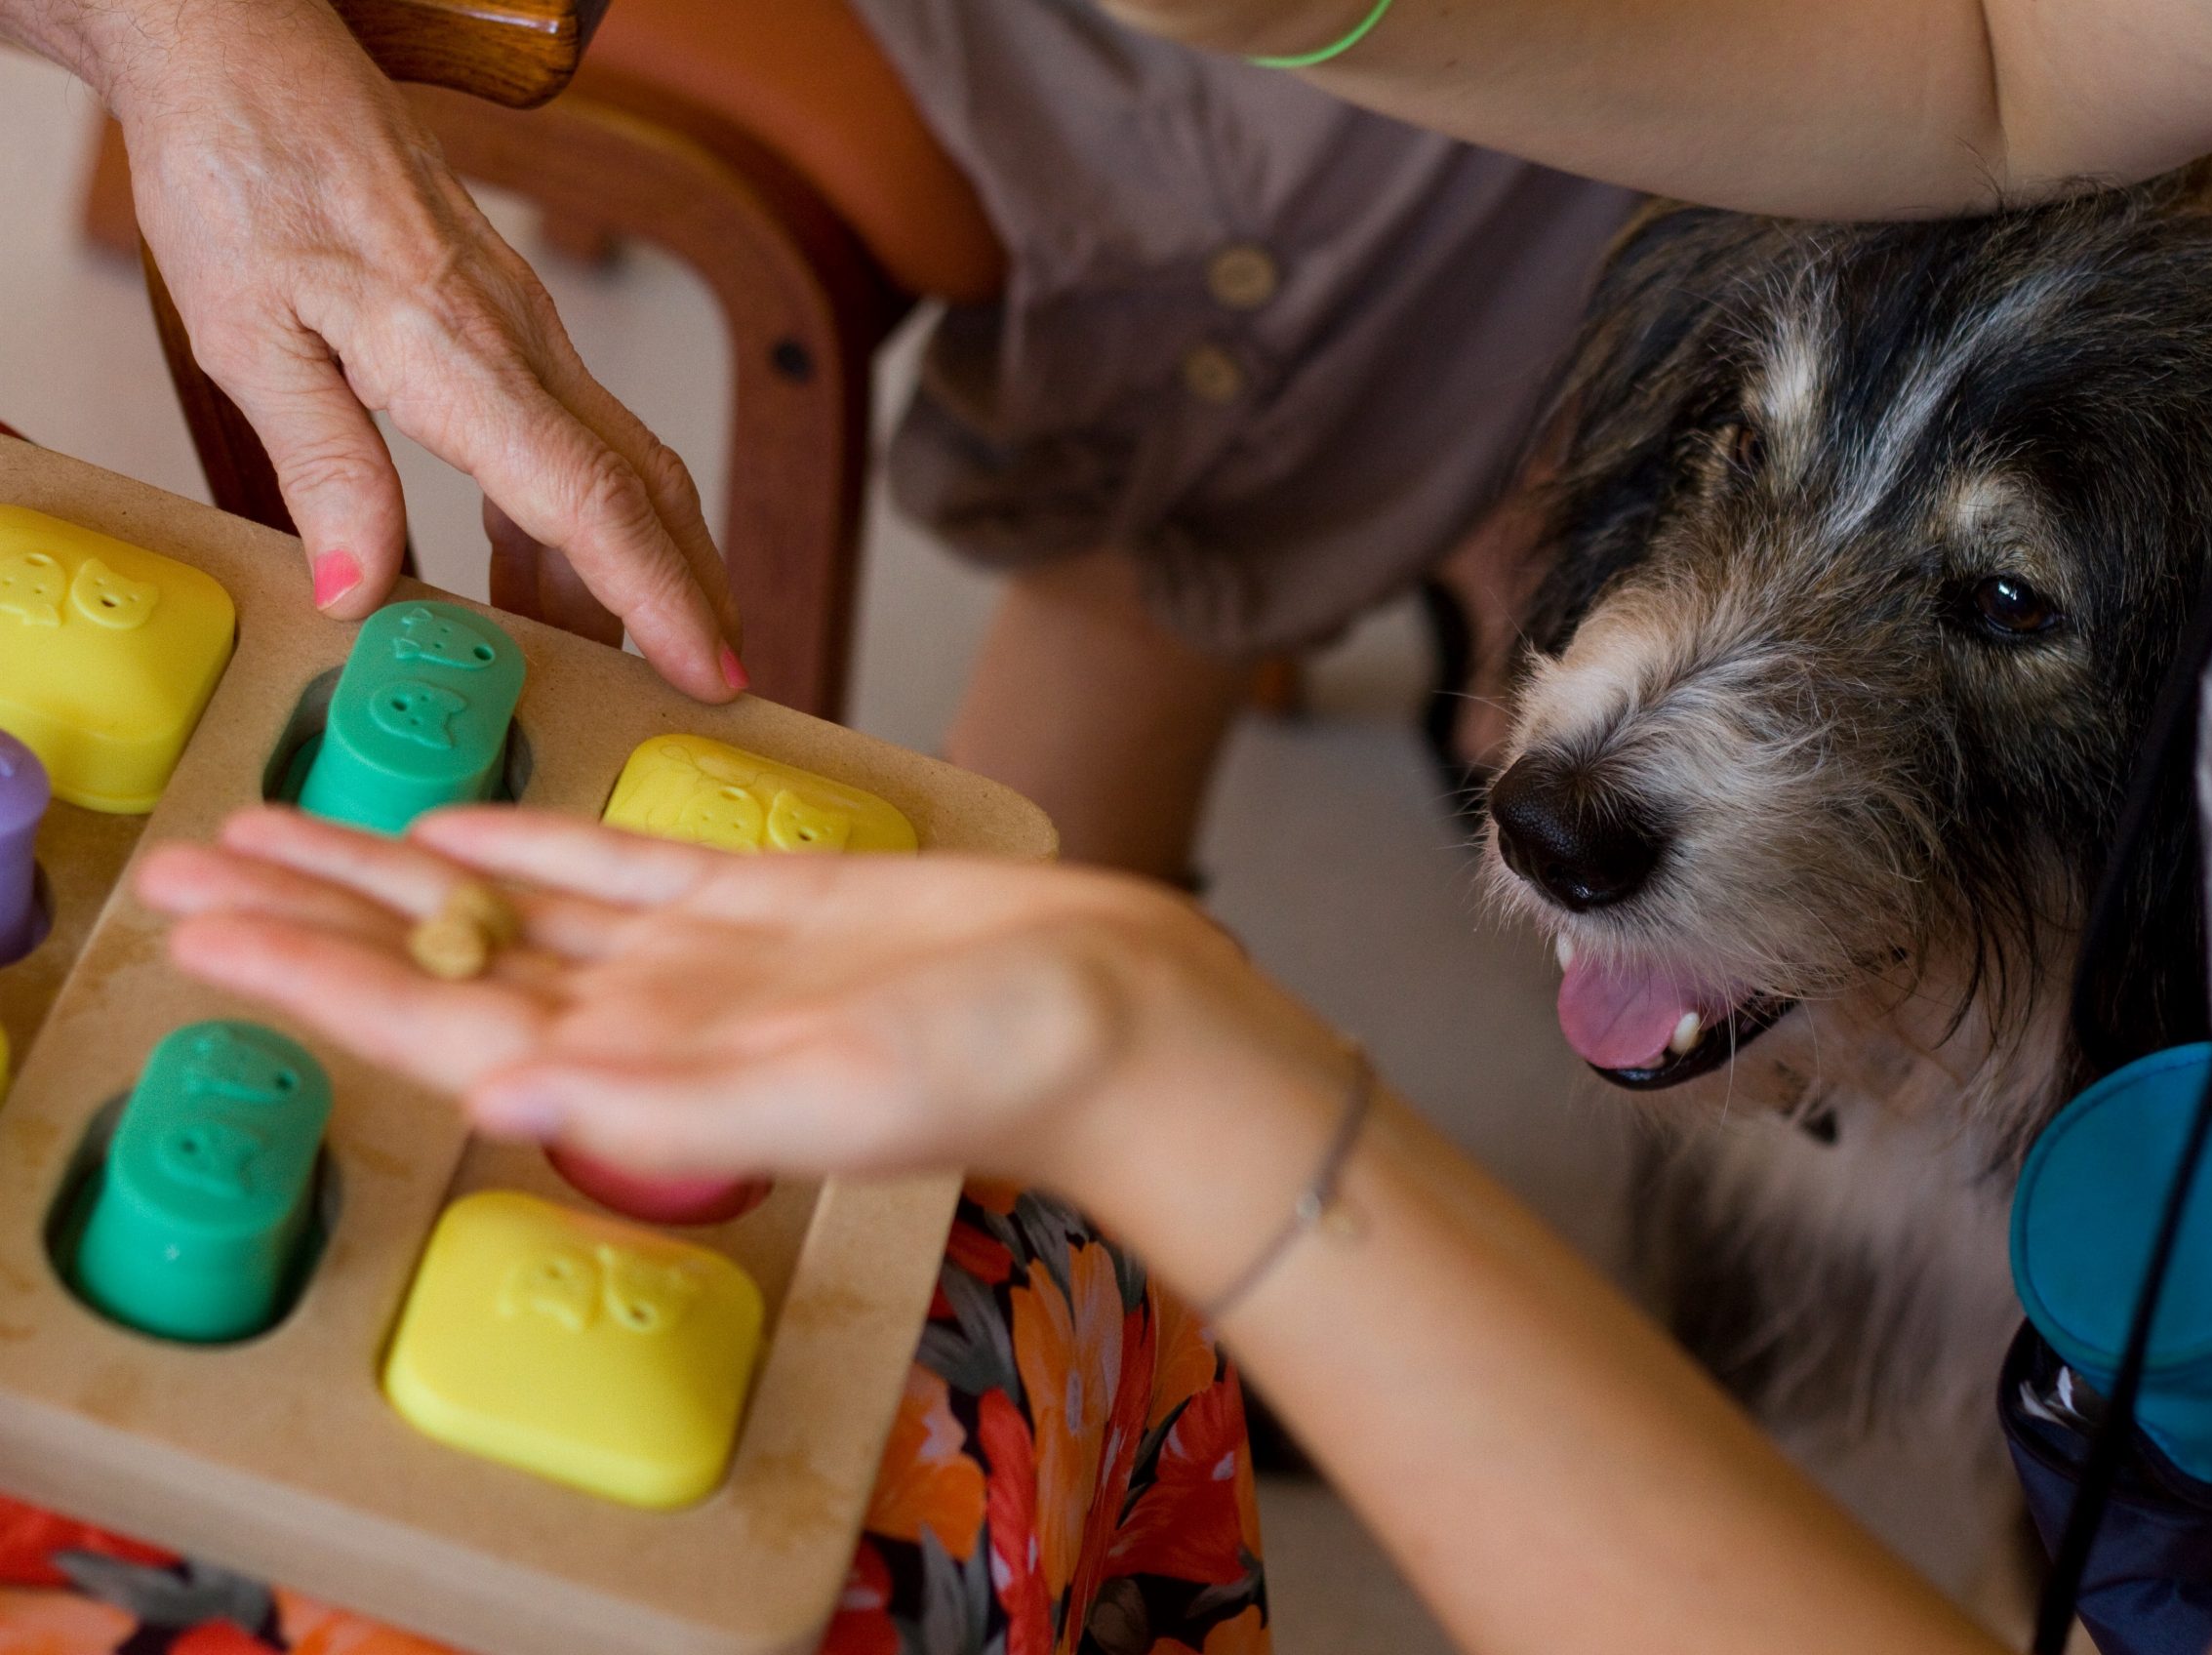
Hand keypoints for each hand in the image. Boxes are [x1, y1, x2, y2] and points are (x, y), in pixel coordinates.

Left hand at [89, 0, 743, 698]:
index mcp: (458, 352)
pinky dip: (581, 522)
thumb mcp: (246, 336)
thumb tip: (359, 587)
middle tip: (719, 682)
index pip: (589, 496)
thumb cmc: (239, 175)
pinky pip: (573, 438)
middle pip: (644, 486)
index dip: (655, 592)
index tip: (704, 664)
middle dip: (694, 592)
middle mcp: (519, 341)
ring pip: (621, 465)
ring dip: (643, 566)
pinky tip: (542, 582)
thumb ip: (321, 464)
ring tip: (633, 660)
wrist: (247, 59)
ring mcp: (526, 330)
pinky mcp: (510, 326)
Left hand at [134, 808, 1345, 1194]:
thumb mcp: (834, 1088)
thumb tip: (502, 1095)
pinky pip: (614, 866)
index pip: (439, 1022)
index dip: (316, 978)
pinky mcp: (761, 902)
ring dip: (391, 870)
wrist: (1117, 1012)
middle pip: (443, 959)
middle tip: (184, 870)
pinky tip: (459, 820)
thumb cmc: (1003, 1067)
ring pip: (507, 906)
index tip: (207, 936)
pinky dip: (530, 840)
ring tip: (282, 829)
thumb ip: (671, 1102)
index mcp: (650, 1074)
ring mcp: (698, 960)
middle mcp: (649, 1020)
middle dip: (312, 919)